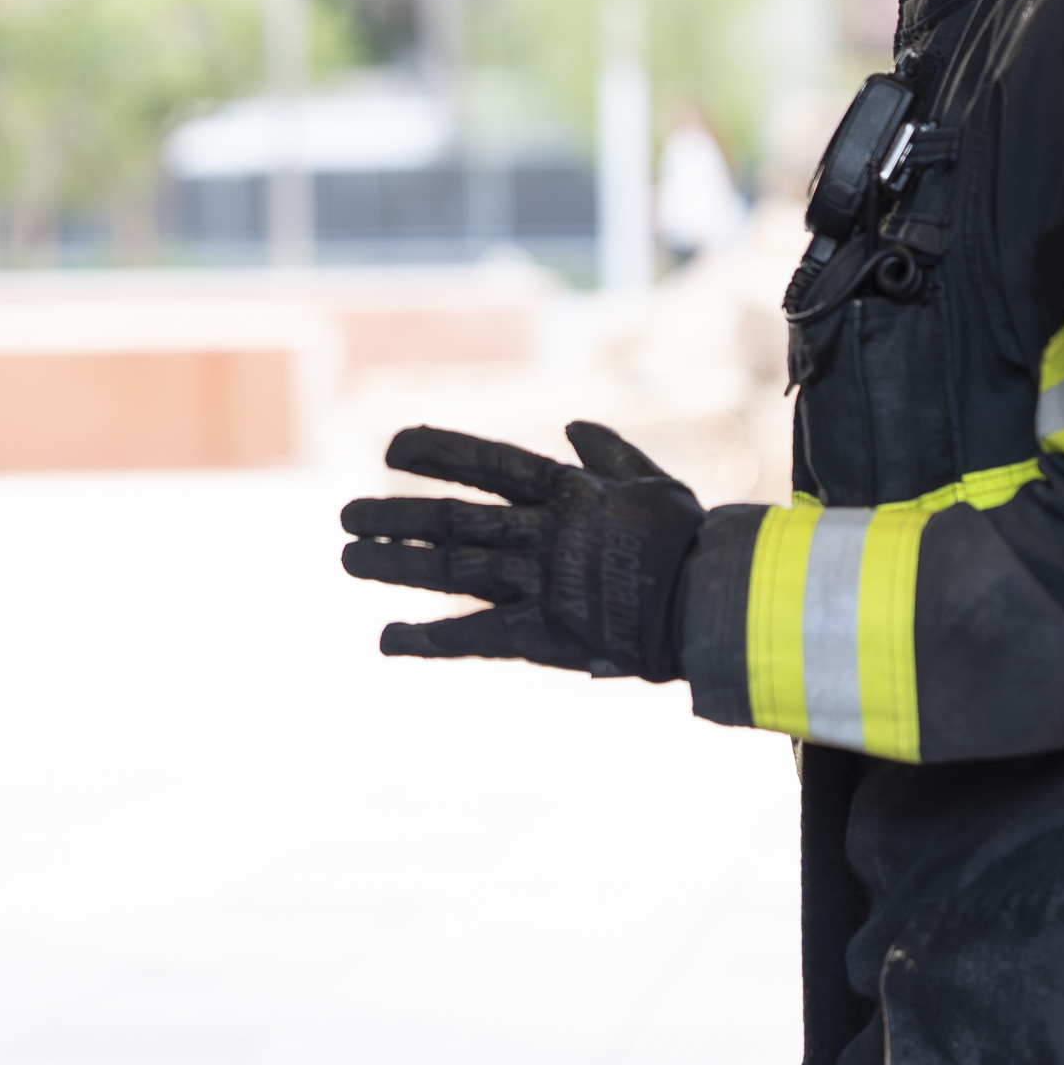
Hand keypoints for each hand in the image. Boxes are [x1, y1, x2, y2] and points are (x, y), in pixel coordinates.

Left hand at [340, 422, 705, 680]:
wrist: (718, 605)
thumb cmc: (691, 542)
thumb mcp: (653, 483)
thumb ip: (610, 453)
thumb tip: (575, 424)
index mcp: (570, 492)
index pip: (490, 463)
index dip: (438, 452)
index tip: (392, 447)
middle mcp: (545, 534)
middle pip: (454, 519)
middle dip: (396, 517)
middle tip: (346, 516)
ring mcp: (542, 583)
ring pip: (453, 570)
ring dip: (396, 565)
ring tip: (348, 559)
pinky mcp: (547, 634)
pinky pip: (478, 636)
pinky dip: (430, 639)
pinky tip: (387, 640)